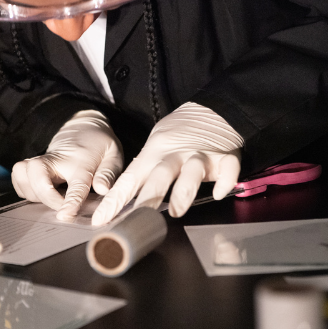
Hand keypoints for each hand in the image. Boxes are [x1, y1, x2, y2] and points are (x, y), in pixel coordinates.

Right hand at [11, 110, 122, 221]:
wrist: (82, 128)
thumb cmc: (99, 146)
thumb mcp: (113, 155)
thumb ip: (108, 174)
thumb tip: (103, 190)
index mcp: (81, 162)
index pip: (75, 185)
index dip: (70, 201)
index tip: (64, 215)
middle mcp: (56, 160)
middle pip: (36, 174)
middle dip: (43, 195)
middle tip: (58, 209)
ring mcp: (41, 161)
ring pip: (22, 175)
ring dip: (33, 194)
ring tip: (51, 199)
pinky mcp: (31, 165)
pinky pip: (18, 179)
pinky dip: (25, 190)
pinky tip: (41, 193)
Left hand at [92, 103, 243, 224]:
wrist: (210, 109)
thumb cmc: (178, 134)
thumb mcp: (153, 148)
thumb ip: (142, 173)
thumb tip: (120, 203)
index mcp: (153, 155)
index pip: (130, 180)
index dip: (114, 201)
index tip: (101, 219)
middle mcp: (174, 155)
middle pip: (159, 176)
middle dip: (148, 198)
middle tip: (138, 218)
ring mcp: (199, 156)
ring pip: (191, 172)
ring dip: (183, 191)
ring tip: (178, 211)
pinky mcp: (224, 158)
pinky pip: (227, 169)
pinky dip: (224, 181)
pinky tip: (218, 193)